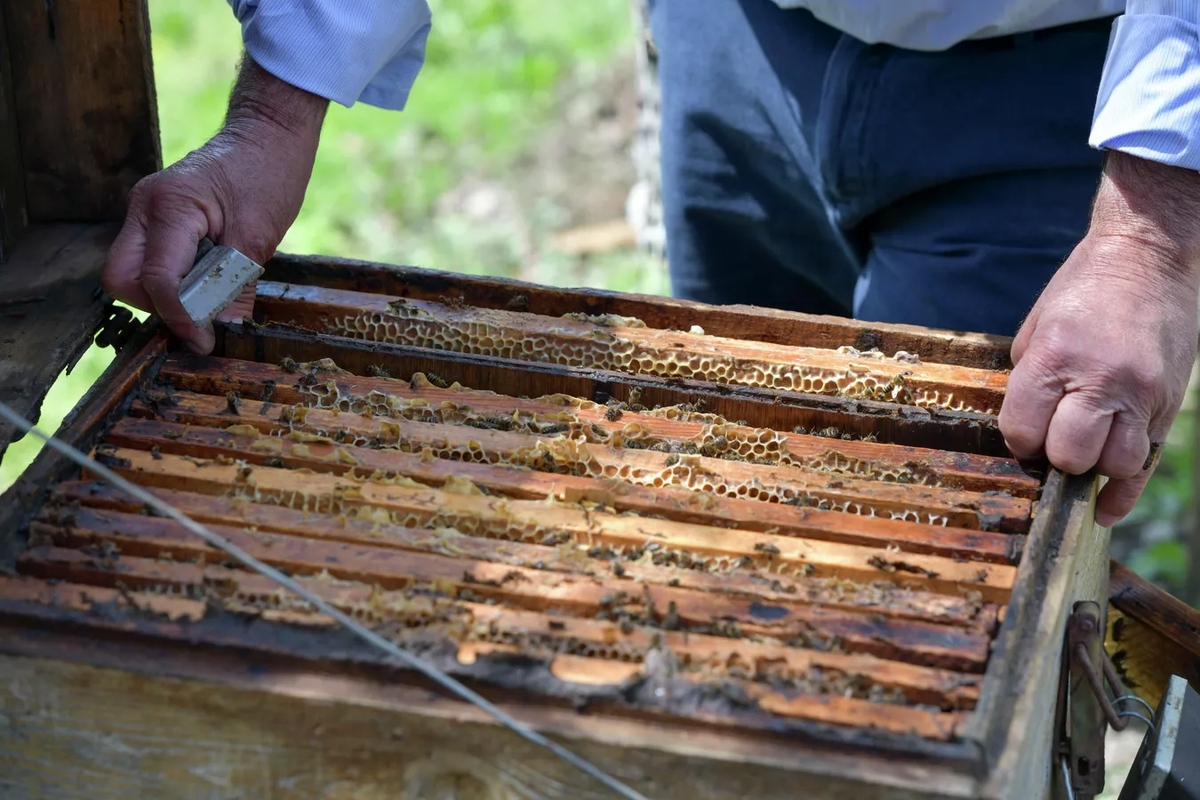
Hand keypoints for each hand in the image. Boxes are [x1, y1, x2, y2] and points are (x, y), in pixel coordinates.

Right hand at [102, 56, 327, 353]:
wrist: (267, 133)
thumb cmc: (269, 173)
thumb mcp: (260, 236)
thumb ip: (235, 284)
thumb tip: (222, 328)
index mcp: (171, 207)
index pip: (157, 279)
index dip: (179, 317)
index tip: (204, 341)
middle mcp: (145, 207)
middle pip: (120, 279)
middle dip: (156, 307)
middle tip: (201, 317)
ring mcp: (144, 210)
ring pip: (128, 272)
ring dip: (163, 295)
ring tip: (208, 294)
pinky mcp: (153, 218)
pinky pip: (146, 260)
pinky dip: (168, 280)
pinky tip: (203, 280)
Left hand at [1000, 153, 1199, 526]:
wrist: (1148, 258)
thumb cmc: (1082, 291)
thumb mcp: (1036, 329)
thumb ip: (1028, 383)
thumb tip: (1025, 434)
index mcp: (1055, 358)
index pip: (1023, 431)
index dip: (1019, 440)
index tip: (1024, 432)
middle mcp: (1100, 380)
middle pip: (1069, 456)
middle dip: (1055, 457)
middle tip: (1054, 438)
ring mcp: (1141, 395)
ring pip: (1113, 466)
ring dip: (1093, 466)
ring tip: (1085, 445)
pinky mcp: (1168, 404)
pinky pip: (1146, 463)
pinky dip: (1123, 491)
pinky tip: (1105, 508)